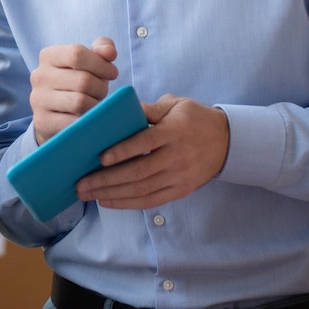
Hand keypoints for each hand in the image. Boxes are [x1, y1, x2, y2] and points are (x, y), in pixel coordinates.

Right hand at [30, 38, 117, 143]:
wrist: (53, 114)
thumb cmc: (77, 82)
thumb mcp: (90, 61)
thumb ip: (102, 49)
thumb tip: (109, 52)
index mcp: (48, 56)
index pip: (77, 54)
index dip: (101, 64)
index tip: (112, 73)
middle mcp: (39, 76)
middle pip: (82, 80)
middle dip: (101, 87)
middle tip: (103, 92)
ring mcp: (38, 100)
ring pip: (79, 102)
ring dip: (95, 104)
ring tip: (95, 103)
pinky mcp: (42, 121)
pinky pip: (74, 122)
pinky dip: (87, 120)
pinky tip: (88, 117)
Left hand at [77, 95, 229, 208]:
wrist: (227, 141)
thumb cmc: (194, 119)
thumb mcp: (175, 105)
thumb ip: (148, 109)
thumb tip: (117, 111)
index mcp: (175, 131)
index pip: (146, 142)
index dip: (123, 151)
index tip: (101, 158)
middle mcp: (178, 156)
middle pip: (139, 171)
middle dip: (107, 180)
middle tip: (81, 184)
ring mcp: (180, 176)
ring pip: (142, 189)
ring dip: (112, 194)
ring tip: (88, 194)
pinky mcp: (181, 190)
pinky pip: (151, 200)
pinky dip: (128, 203)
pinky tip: (108, 201)